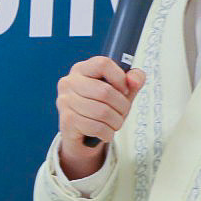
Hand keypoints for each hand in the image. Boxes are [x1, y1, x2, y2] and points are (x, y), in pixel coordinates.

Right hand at [55, 57, 146, 179]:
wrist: (82, 136)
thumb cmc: (102, 109)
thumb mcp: (120, 93)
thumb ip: (133, 80)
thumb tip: (135, 81)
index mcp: (82, 69)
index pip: (103, 64)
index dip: (120, 77)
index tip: (124, 89)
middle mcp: (69, 82)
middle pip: (105, 91)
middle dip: (122, 106)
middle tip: (122, 112)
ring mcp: (65, 101)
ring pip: (102, 112)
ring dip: (116, 122)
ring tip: (114, 124)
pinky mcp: (67, 120)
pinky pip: (96, 127)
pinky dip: (107, 133)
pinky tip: (106, 132)